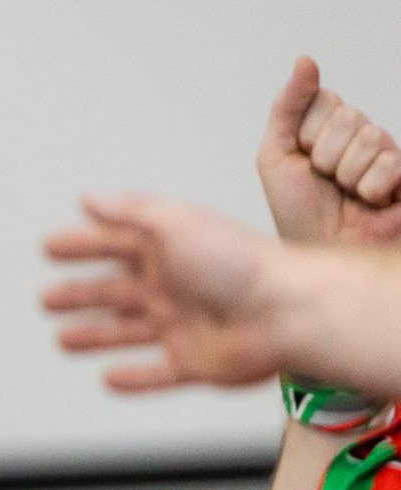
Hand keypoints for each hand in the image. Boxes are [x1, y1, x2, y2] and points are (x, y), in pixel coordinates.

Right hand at [42, 195, 288, 391]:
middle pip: (114, 292)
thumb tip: (90, 197)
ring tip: (63, 340)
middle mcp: (174, 288)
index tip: (50, 247)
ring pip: (126, 333)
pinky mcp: (194, 363)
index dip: (80, 246)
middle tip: (46, 298)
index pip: (113, 246)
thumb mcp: (176, 223)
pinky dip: (133, 380)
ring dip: (94, 336)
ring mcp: (183, 327)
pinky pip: (157, 374)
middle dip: (78, 295)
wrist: (285, 313)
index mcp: (169, 252)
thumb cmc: (239, 264)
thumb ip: (130, 210)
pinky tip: (110, 380)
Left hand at [258, 56, 400, 244]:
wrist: (318, 253)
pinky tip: (368, 202)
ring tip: (345, 195)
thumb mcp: (275, 156)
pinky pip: (389, 164)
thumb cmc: (297, 212)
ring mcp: (384, 152)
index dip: (305, 135)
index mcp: (327, 125)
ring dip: (347, 176)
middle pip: (347, 116)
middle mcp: (359, 133)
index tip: (301, 161)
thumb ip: (287, 107)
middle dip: (325, 156)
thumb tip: (304, 61)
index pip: (323, 99)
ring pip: (369, 138)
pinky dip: (370, 190)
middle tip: (324, 182)